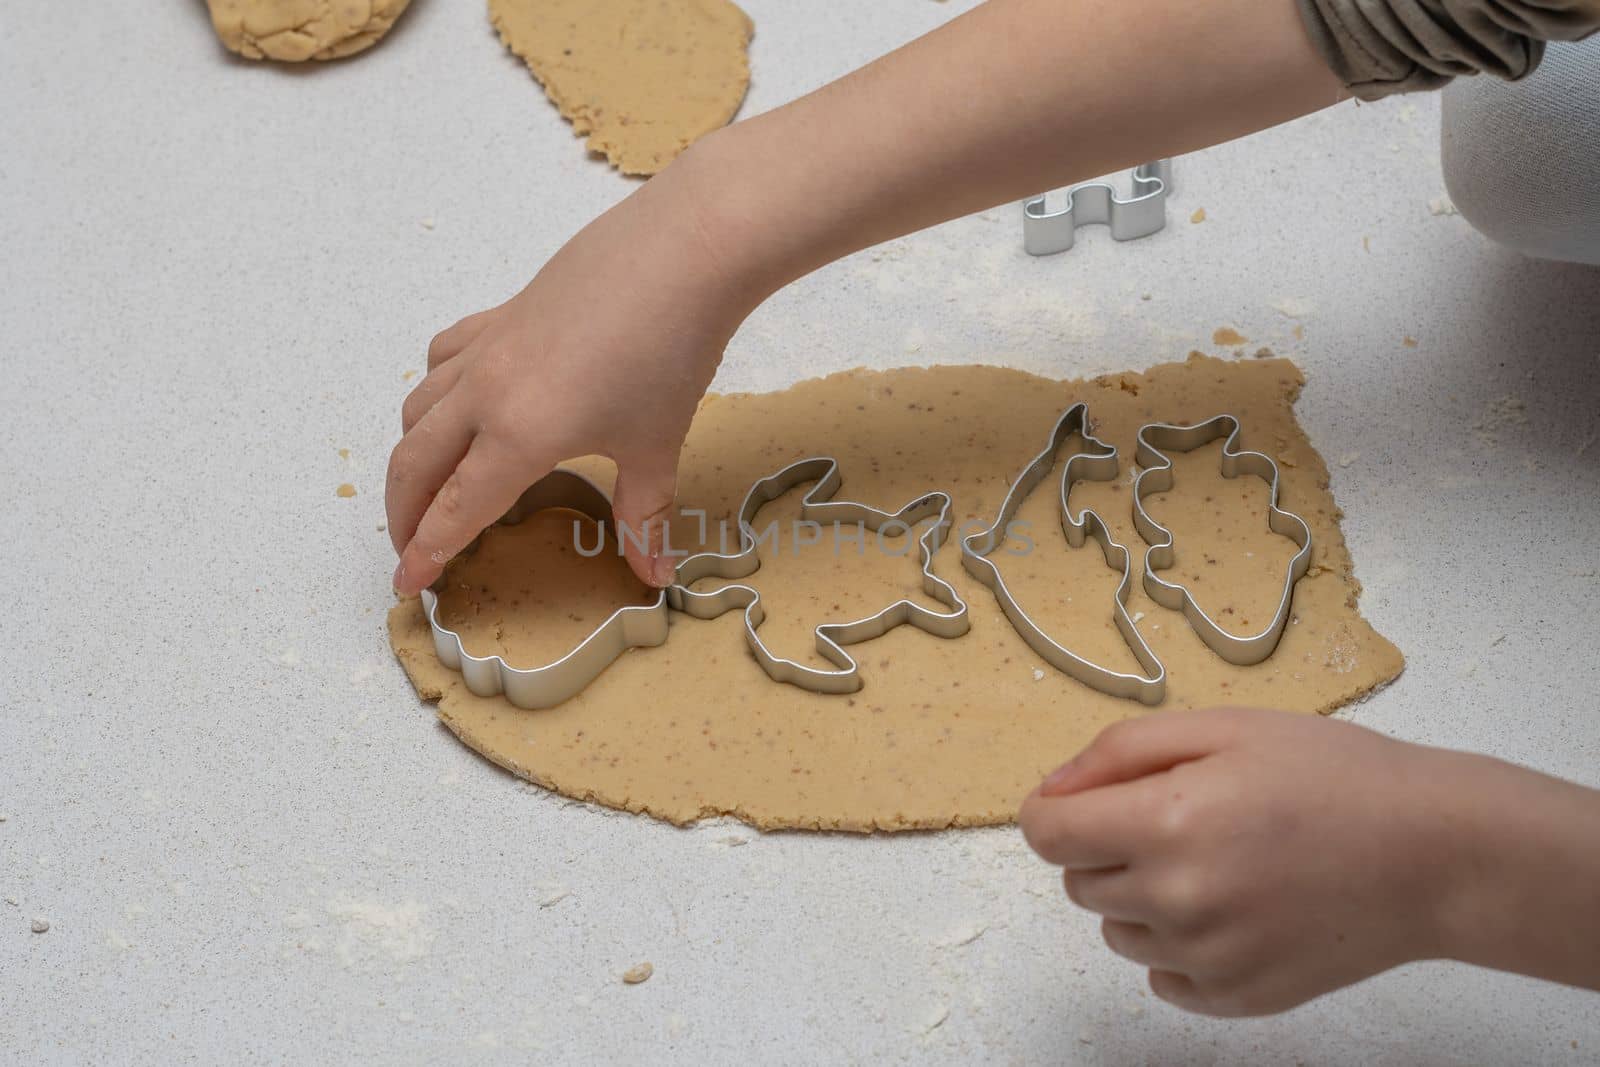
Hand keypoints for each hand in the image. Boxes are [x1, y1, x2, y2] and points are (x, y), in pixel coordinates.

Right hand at [386, 148, 763, 593]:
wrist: (680, 254)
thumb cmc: (671, 352)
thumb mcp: (656, 446)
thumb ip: (643, 516)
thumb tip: (653, 574)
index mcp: (518, 436)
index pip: (455, 509)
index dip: (427, 552)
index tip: (406, 585)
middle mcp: (486, 393)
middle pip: (415, 463)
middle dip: (403, 514)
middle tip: (410, 547)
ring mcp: (488, 350)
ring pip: (417, 408)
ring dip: (409, 455)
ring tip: (424, 485)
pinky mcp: (500, 315)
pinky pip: (443, 359)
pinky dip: (433, 390)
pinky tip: (456, 401)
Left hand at [1018, 708, 1470, 1015]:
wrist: (1435, 854)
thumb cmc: (1336, 778)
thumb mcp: (1222, 728)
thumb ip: (1120, 752)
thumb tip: (1052, 789)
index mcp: (1166, 823)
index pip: (1046, 834)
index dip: (1056, 810)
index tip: (1082, 801)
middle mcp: (1178, 900)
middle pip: (1078, 881)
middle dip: (1107, 846)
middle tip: (1181, 818)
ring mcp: (1208, 958)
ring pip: (1117, 929)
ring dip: (1142, 895)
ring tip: (1217, 861)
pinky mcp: (1238, 998)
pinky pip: (1162, 978)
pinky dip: (1179, 946)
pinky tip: (1232, 909)